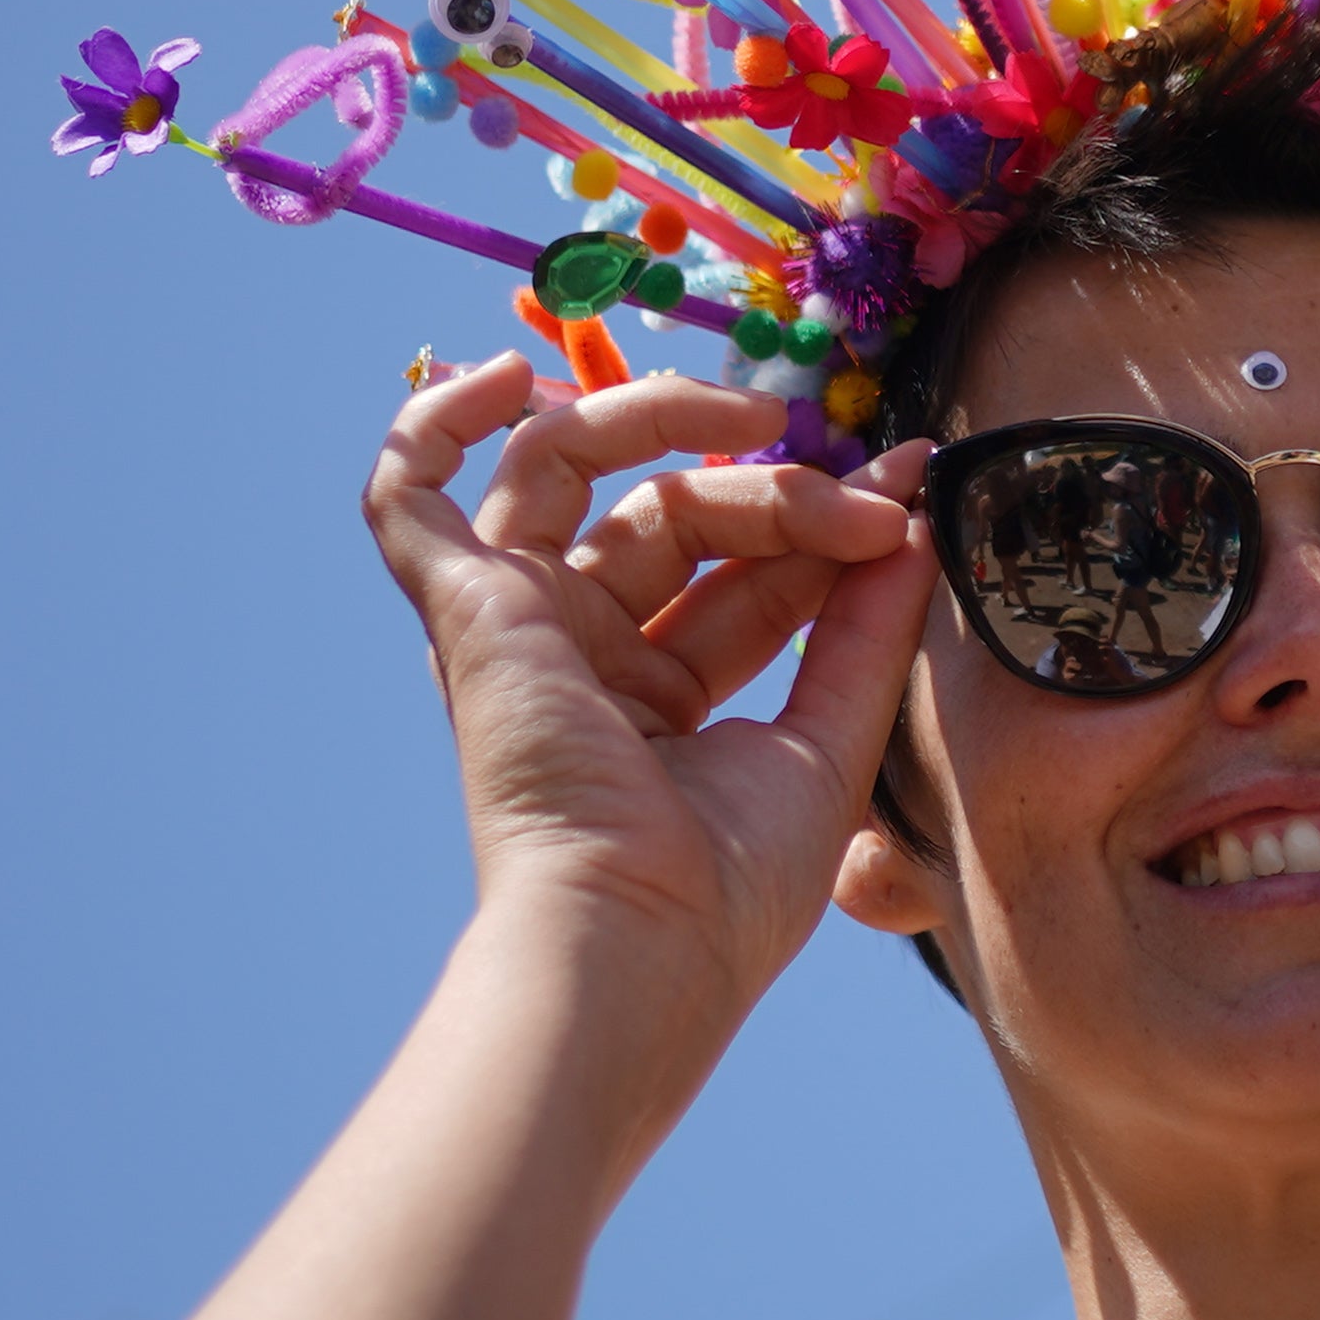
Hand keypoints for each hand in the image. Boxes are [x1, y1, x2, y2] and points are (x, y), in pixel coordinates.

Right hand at [360, 356, 938, 1019]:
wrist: (643, 943)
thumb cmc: (730, 885)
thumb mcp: (832, 737)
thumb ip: (870, 626)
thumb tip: (912, 520)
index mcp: (658, 694)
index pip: (743, 566)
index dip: (826, 516)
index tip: (912, 488)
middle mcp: (581, 653)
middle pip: (673, 511)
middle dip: (779, 489)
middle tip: (870, 497)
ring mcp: (515, 628)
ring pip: (576, 472)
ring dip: (665, 422)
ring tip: (761, 419)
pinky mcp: (464, 614)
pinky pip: (407, 495)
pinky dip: (436, 423)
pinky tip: (501, 377)